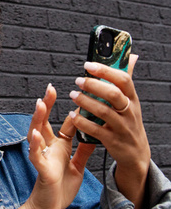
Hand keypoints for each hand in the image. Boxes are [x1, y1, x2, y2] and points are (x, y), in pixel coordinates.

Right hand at [25, 84, 94, 208]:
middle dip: (47, 105)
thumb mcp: (77, 167)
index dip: (72, 110)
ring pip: (37, 133)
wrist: (51, 208)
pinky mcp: (40, 168)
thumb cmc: (60, 188)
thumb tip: (94, 136)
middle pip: (46, 122)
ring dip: (38, 118)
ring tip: (40, 103)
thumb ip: (83, 151)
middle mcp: (49, 148)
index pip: (66, 124)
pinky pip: (36, 155)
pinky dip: (35, 144)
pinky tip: (35, 134)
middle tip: (50, 88)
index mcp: (60, 146)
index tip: (79, 95)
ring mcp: (43, 156)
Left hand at [68, 54, 150, 208]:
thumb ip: (126, 79)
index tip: (88, 64)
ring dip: (86, 102)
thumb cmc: (129, 122)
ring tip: (73, 95)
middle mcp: (129, 112)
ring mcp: (122, 127)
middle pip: (113, 95)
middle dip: (94, 86)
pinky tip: (73, 116)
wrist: (136, 153)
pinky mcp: (113, 141)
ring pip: (104, 112)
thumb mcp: (131, 101)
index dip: (105, 71)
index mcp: (132, 99)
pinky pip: (97, 130)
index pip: (123, 79)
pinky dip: (83, 122)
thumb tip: (132, 56)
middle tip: (78, 81)